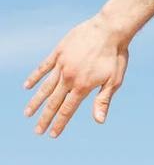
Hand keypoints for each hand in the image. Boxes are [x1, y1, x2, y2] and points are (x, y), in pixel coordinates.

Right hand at [23, 16, 130, 137]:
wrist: (109, 29)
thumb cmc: (115, 57)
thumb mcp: (114, 81)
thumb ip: (103, 100)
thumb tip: (98, 121)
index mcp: (82, 86)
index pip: (67, 110)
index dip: (59, 123)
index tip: (52, 135)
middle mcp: (69, 77)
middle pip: (54, 102)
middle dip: (45, 118)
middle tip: (37, 131)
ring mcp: (62, 64)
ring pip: (45, 87)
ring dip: (36, 101)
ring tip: (27, 113)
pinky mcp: (58, 52)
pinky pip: (43, 67)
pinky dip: (35, 77)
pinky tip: (27, 86)